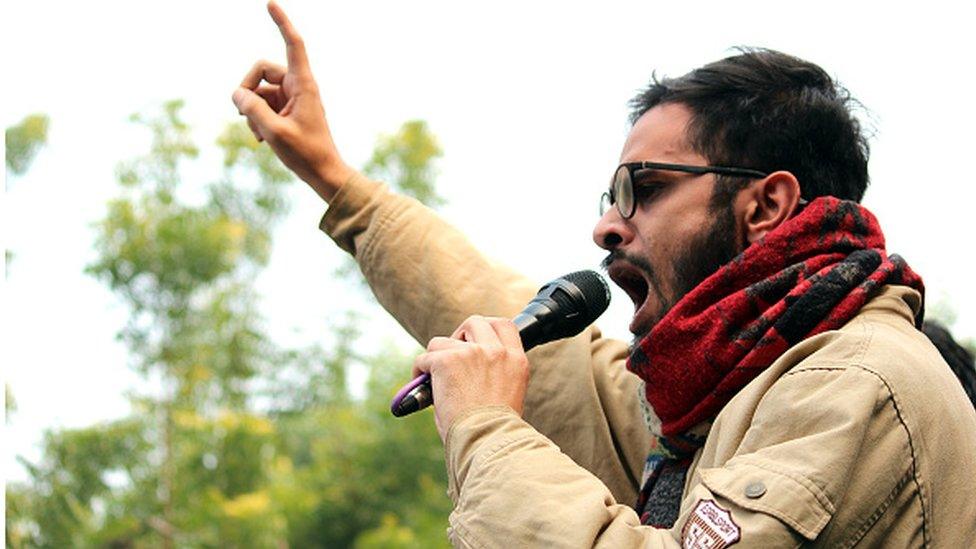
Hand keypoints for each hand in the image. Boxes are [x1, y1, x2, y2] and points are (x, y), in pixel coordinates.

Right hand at [232, 1, 352, 201]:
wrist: (323, 173)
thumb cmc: (305, 153)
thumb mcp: (274, 132)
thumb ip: (253, 109)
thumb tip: (237, 94)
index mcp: (303, 84)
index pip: (293, 44)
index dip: (282, 23)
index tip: (270, 3)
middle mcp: (297, 86)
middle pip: (261, 69)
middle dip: (246, 88)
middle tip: (241, 111)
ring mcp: (290, 98)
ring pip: (258, 91)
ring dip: (252, 111)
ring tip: (260, 135)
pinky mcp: (285, 110)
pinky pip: (262, 105)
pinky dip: (257, 120)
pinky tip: (262, 139)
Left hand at [413, 316, 529, 441]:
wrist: (486, 441)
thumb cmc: (494, 431)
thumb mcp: (506, 395)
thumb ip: (493, 375)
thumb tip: (463, 371)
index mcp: (516, 361)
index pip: (505, 326)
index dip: (487, 329)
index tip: (475, 339)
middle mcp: (496, 352)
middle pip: (475, 322)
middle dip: (460, 334)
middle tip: (451, 355)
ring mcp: (472, 353)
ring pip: (443, 340)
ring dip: (436, 357)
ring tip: (433, 377)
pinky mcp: (447, 360)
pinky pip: (425, 358)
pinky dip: (419, 371)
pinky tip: (420, 386)